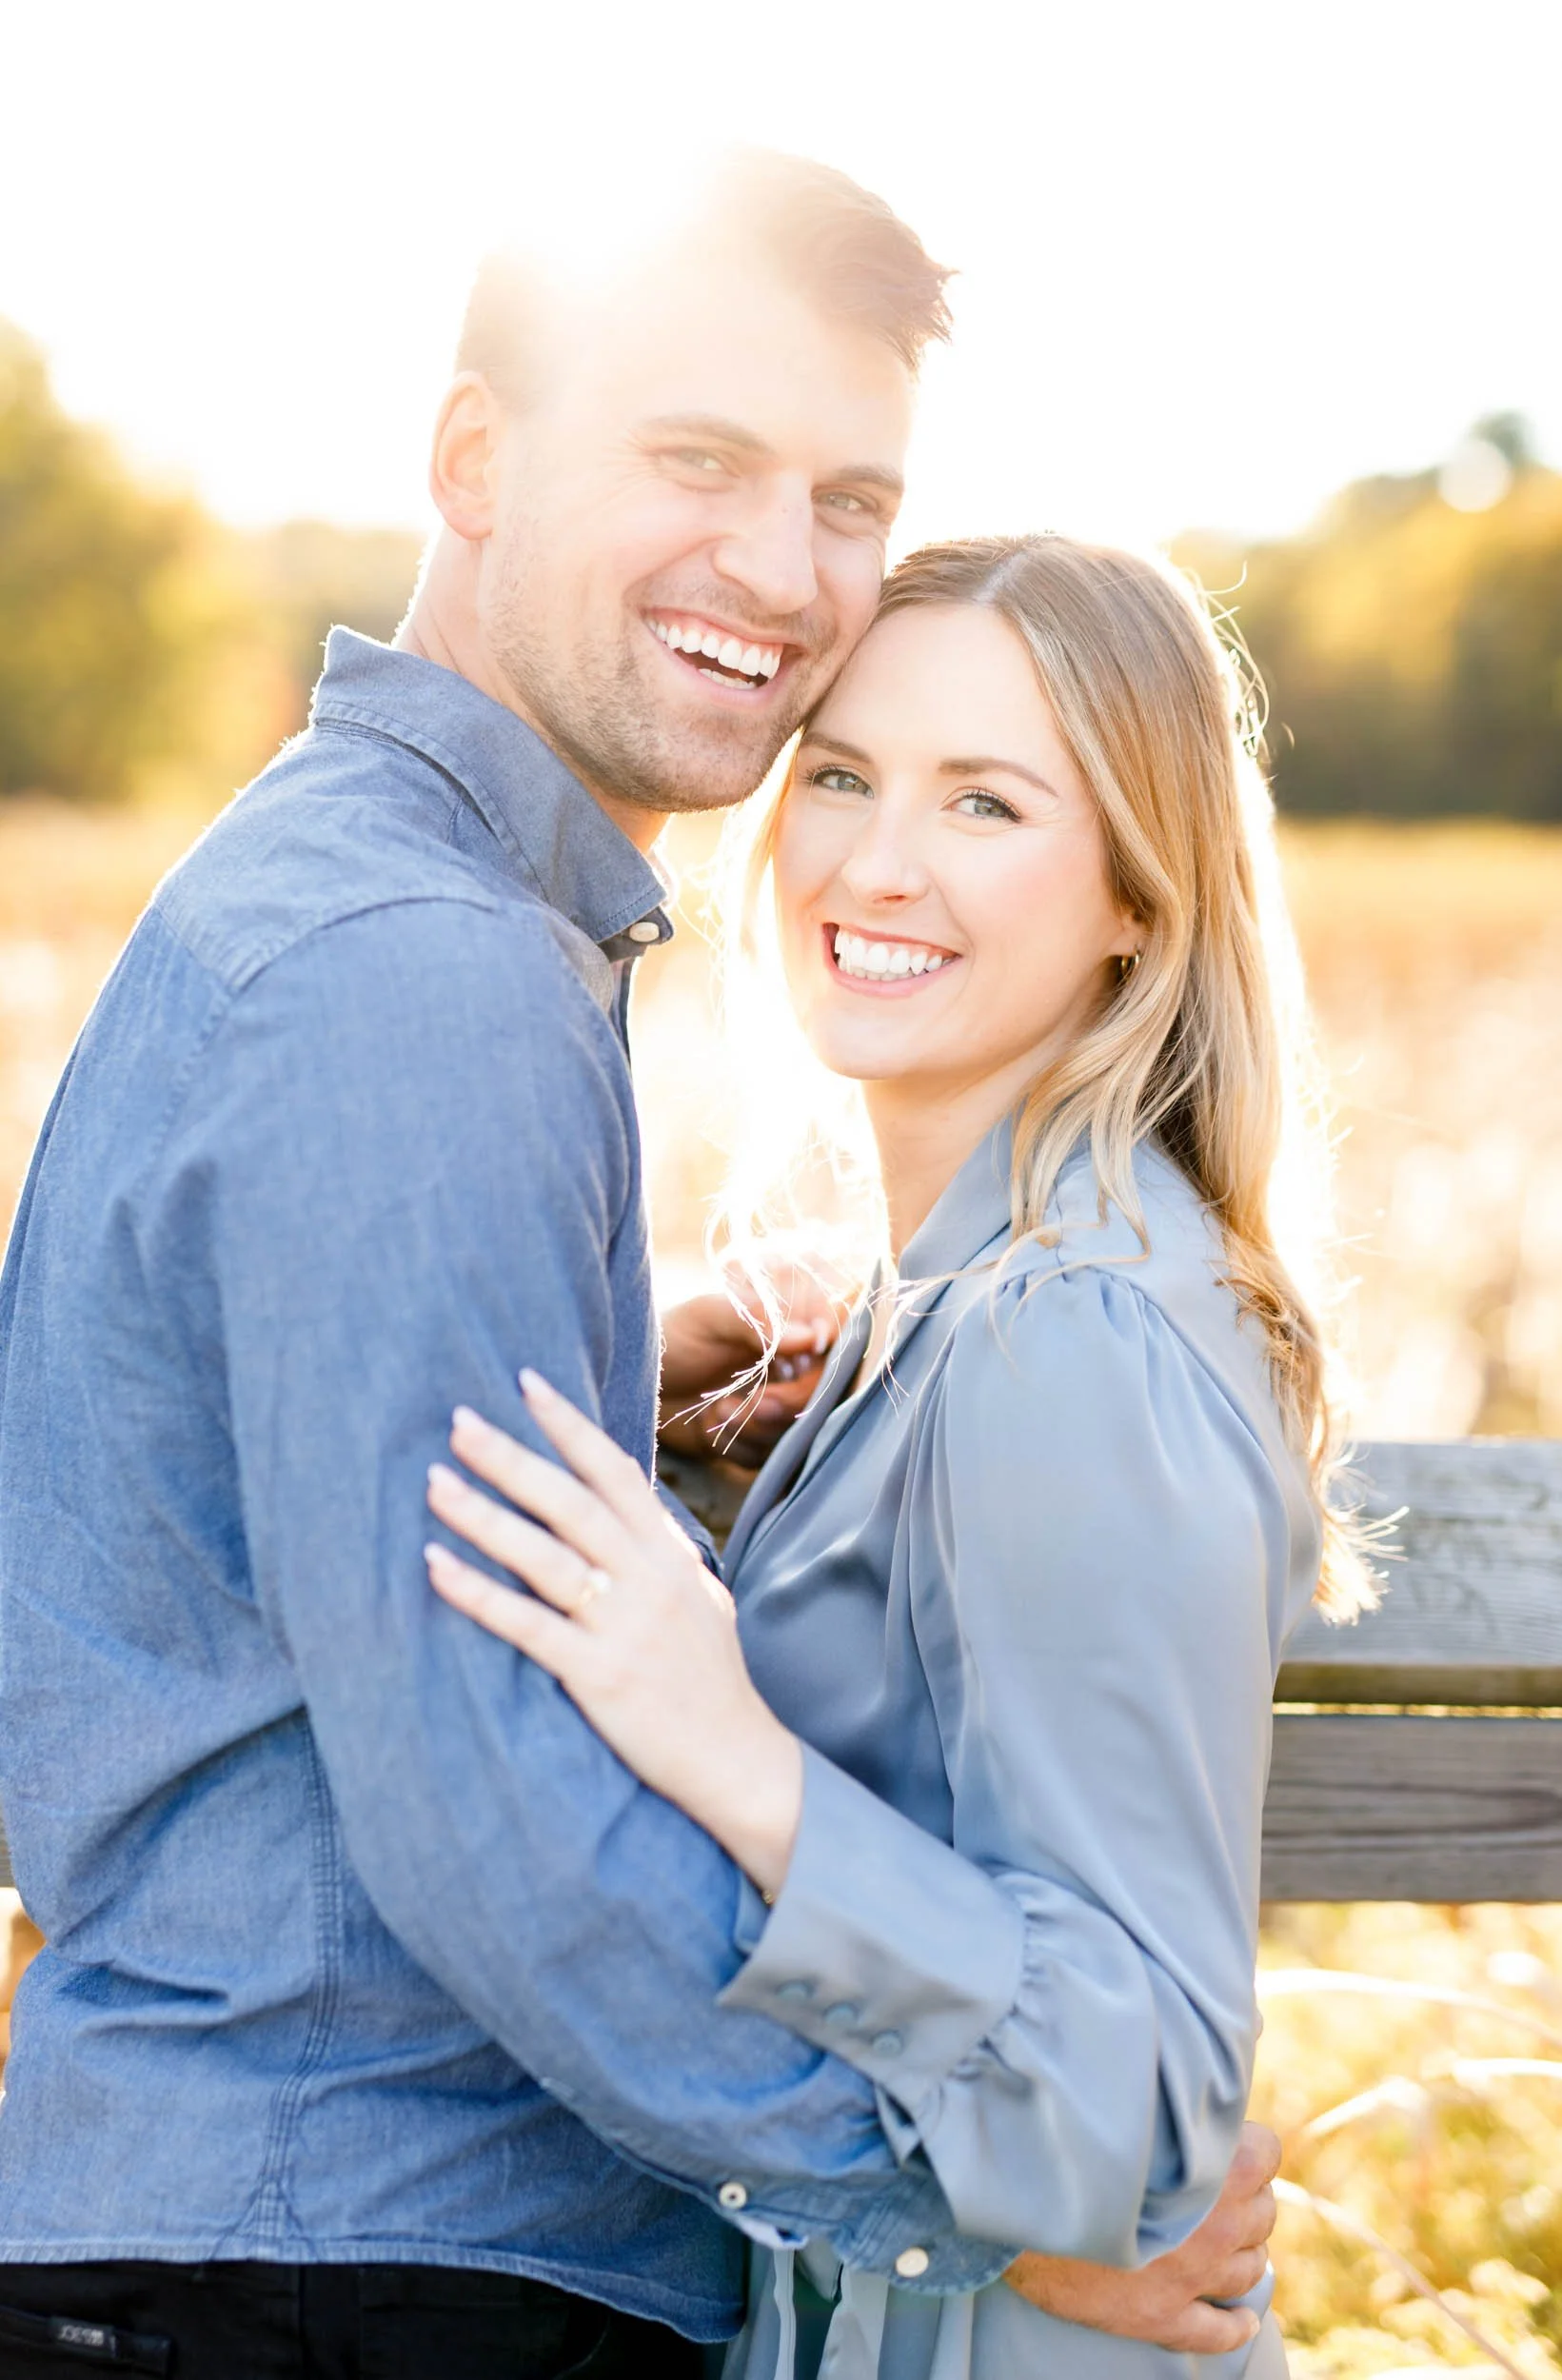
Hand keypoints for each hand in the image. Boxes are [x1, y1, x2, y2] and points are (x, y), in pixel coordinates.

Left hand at [425, 1372, 803, 1895]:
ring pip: (544, 1555)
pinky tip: (436, 1567)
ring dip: (484, 1515)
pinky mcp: (600, 1675)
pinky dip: (478, 1593)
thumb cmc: (710, 1680)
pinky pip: (527, 1625)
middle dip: (512, 1456)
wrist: (739, 1760)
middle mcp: (649, 1580)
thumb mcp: (698, 1599)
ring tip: (435, 1483)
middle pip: (571, 1502)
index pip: (615, 1472)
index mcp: (670, 1556)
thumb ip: (657, 1553)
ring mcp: (625, 1626)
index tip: (525, 1382)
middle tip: (458, 1421)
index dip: (569, 1425)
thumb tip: (619, 1508)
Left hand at [658, 1266, 841, 1468]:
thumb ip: (757, 1321)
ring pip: (796, 1432)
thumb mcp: (708, 1317)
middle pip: (821, 1397)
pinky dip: (740, 1447)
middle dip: (782, 1408)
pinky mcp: (758, 1439)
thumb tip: (811, 1335)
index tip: (787, 1377)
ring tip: (717, 1410)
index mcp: (790, 1327)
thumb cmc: (670, 1337)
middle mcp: (792, 1366)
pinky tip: (712, 1425)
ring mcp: (777, 1404)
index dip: (819, 1371)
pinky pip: (769, 1457)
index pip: (833, 1349)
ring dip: (755, 1428)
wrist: (629, 1382)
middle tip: (745, 1405)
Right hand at [1004, 2121, 1280, 2353]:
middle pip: (1263, 2212)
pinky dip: (1236, 2326)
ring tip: (1225, 2243)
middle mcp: (1217, 2226)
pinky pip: (1218, 2332)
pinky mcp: (1162, 2316)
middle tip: (1218, 2191)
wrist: (1020, 2194)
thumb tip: (1202, 2063)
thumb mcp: (1132, 2102)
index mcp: (1216, 2168)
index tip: (1225, 2142)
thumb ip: (1174, 2096)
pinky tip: (1243, 2320)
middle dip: (1247, 2200)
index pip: (1267, 2153)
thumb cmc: (1072, 2136)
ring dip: (1242, 2253)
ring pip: (1250, 2269)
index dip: (1247, 2145)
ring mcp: (1193, 2277)